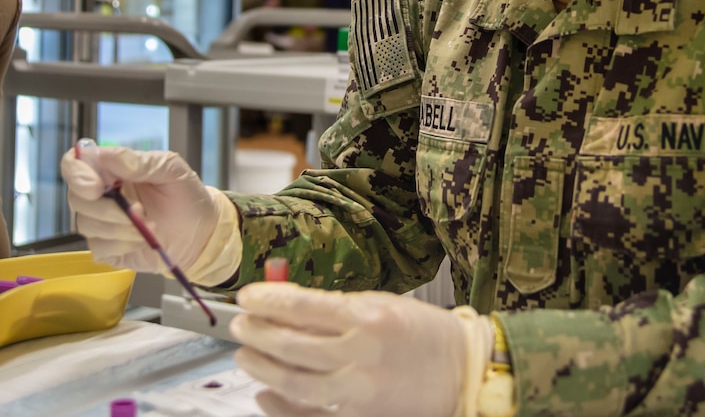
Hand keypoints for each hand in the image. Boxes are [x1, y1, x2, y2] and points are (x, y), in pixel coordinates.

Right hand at [61, 145, 220, 273]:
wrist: (202, 231)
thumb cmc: (186, 195)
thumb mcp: (172, 170)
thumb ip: (141, 162)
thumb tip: (107, 155)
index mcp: (112, 169)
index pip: (74, 163)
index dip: (76, 173)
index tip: (95, 187)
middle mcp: (101, 194)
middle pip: (76, 198)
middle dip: (106, 208)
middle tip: (139, 210)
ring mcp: (101, 221)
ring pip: (86, 224)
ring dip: (120, 227)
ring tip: (151, 225)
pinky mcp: (107, 247)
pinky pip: (99, 247)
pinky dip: (123, 244)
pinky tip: (143, 240)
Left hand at [231, 283, 490, 416]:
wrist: (464, 373)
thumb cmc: (427, 335)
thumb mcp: (385, 305)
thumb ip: (339, 308)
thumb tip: (290, 306)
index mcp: (370, 317)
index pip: (304, 306)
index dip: (268, 301)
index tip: (247, 297)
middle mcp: (363, 354)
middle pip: (292, 344)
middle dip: (258, 333)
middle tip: (240, 325)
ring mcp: (361, 391)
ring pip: (295, 382)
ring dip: (263, 367)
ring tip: (245, 355)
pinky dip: (282, 407)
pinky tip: (265, 393)